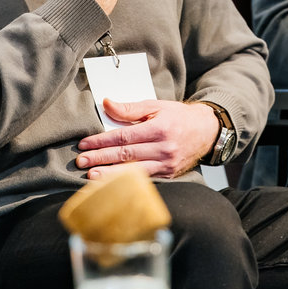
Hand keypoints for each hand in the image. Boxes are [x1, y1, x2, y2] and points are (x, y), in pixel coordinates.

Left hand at [75, 98, 218, 178]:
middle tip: (81, 161)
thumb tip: (106, 104)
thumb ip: (130, 108)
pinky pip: (143, 180)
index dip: (101, 141)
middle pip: (125, 155)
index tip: (85, 144)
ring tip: (91, 176)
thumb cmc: (179, 117)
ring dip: (110, 175)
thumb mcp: (156, 106)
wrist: (207, 132)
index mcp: (159, 129)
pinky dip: (126, 182)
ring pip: (133, 171)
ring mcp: (166, 164)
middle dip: (100, 158)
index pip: (124, 137)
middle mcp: (163, 148)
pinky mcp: (168, 175)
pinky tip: (112, 184)